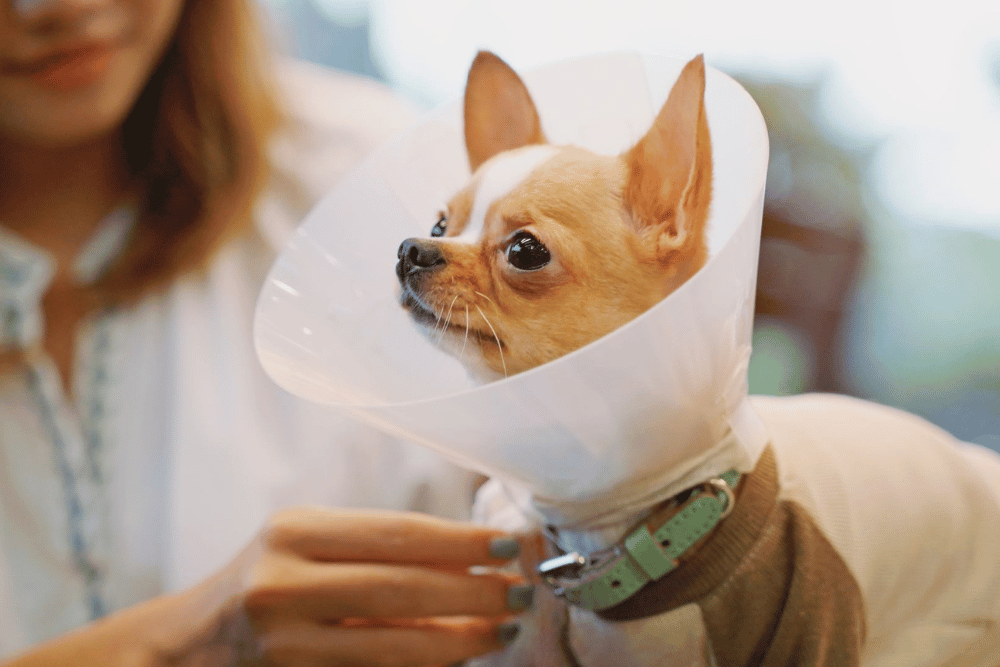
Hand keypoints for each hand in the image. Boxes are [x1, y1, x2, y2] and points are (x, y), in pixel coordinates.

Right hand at [161, 508, 531, 666]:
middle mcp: (283, 584)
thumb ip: (377, 549)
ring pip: (396, 645)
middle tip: (520, 592)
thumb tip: (472, 557)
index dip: (463, 541)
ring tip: (501, 629)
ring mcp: (285, 644)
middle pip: (404, 588)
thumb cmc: (265, 580)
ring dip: (460, 639)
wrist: (189, 646)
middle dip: (474, 592)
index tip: (509, 545)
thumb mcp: (307, 545)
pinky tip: (456, 657)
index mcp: (294, 532)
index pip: (398, 533)